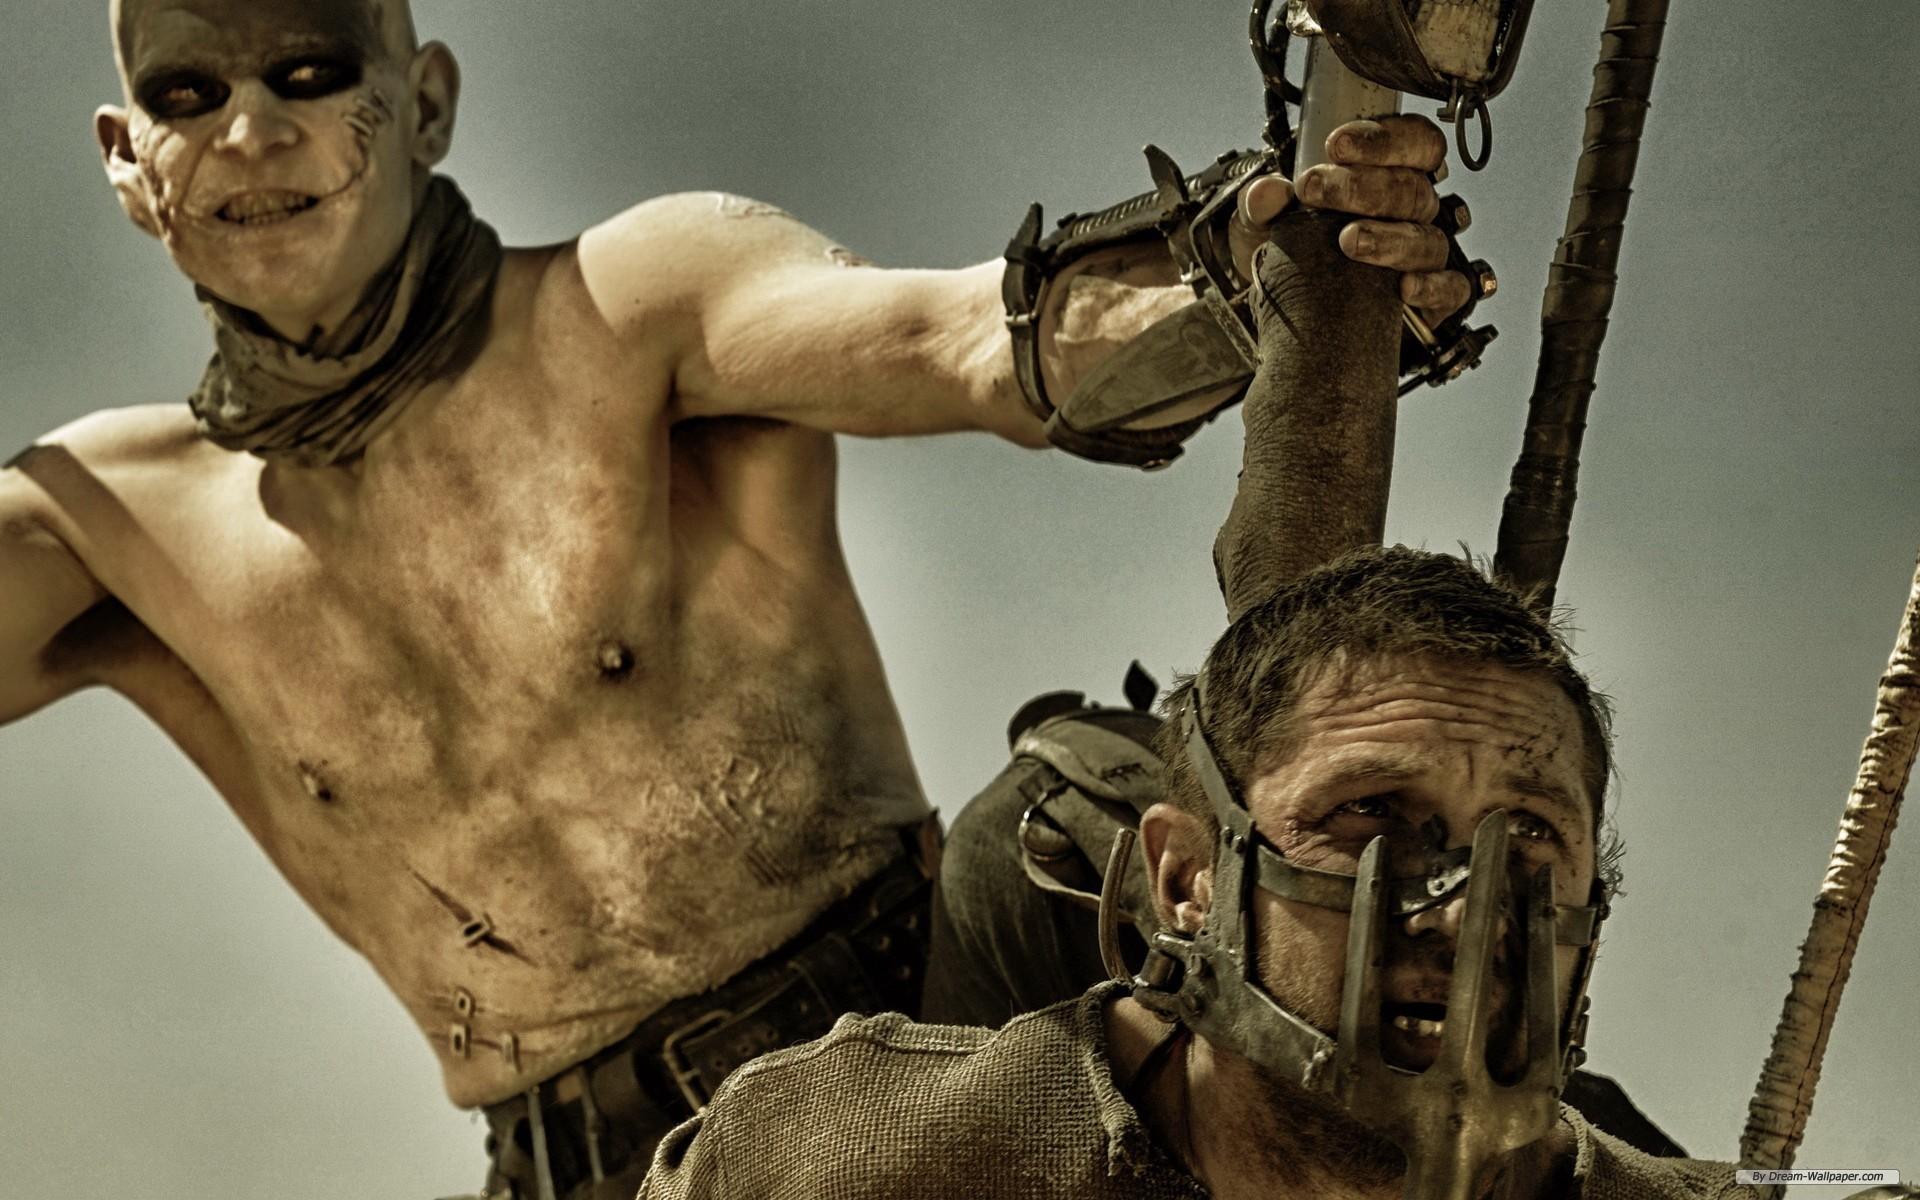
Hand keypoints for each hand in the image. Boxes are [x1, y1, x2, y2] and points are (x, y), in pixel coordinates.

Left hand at [1229, 114, 1471, 326]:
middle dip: (1363, 186)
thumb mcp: (1264, 225)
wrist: (1292, 314)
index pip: (1413, 142)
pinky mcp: (1434, 299)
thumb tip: (1264, 192)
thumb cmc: (1293, 255)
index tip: (1337, 145)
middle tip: (1315, 190)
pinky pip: (1450, 289)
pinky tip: (1403, 288)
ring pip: (1427, 239)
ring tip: (1348, 241)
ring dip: (1389, 238)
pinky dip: (1431, 287)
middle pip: (1413, 188)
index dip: (1384, 139)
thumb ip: (1263, 204)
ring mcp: (1425, 254)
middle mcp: (1414, 211)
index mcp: (1390, 176)